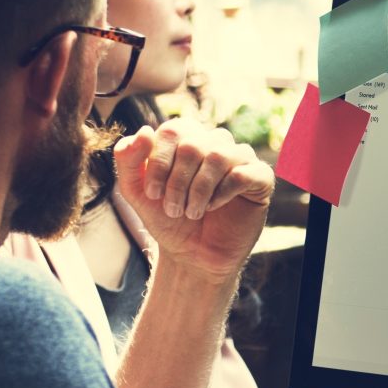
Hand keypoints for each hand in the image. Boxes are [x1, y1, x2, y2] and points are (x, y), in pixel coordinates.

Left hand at [113, 120, 272, 281]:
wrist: (192, 256)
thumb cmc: (167, 220)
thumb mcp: (137, 191)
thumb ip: (128, 159)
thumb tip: (144, 131)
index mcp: (187, 138)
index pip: (172, 131)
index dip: (159, 162)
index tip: (152, 194)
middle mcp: (215, 142)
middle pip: (193, 145)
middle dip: (177, 182)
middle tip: (174, 210)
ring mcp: (240, 158)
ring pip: (218, 155)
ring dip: (198, 189)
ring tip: (192, 212)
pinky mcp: (260, 179)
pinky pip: (243, 173)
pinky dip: (223, 192)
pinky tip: (214, 207)